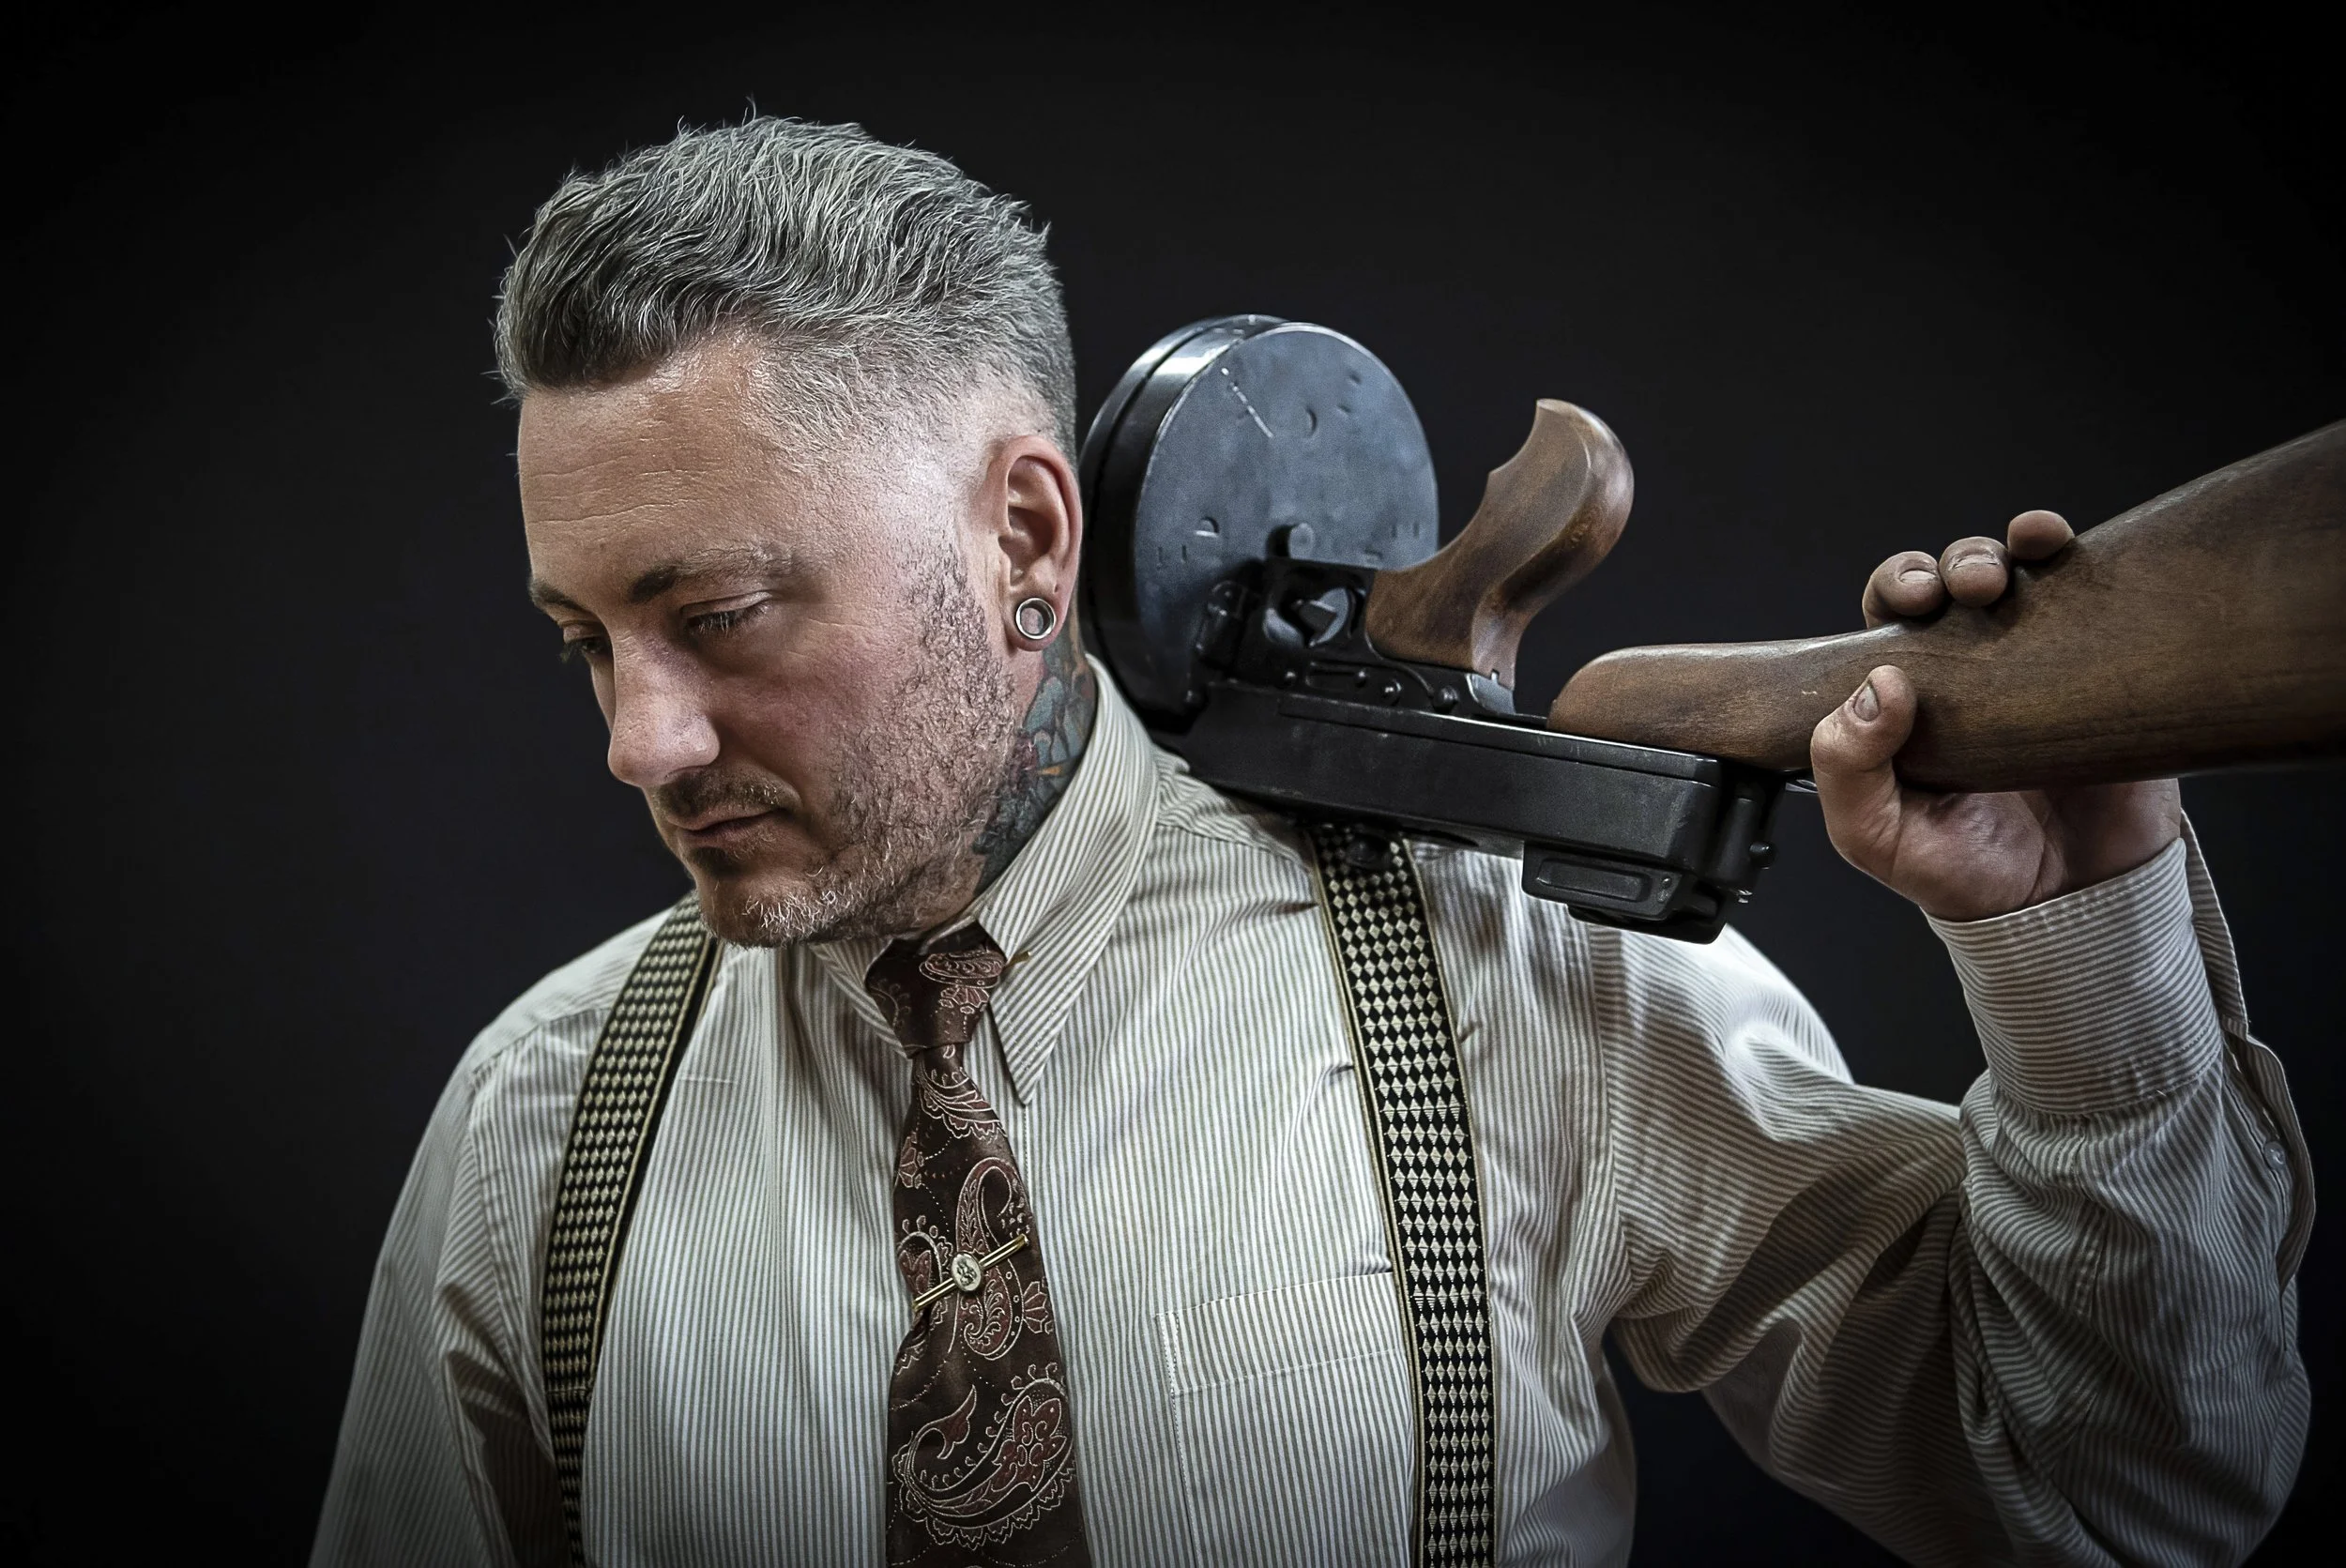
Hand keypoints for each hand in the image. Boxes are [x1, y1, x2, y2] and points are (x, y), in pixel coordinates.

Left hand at [1811, 510, 2182, 921]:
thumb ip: (1847, 771)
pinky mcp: (2107, 670)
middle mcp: (1972, 666)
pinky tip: (2066, 546)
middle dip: (1955, 563)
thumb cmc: (1961, 871)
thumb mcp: (1874, 837)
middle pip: (1954, 580)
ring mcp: (2041, 662)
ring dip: (2005, 552)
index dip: (1899, 587)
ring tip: (2006, 578)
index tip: (1914, 597)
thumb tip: (1876, 687)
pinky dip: (2080, 558)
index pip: (1892, 614)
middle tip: (1967, 588)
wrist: (2068, 905)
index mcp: (1907, 694)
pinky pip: (2094, 598)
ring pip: (2020, 575)